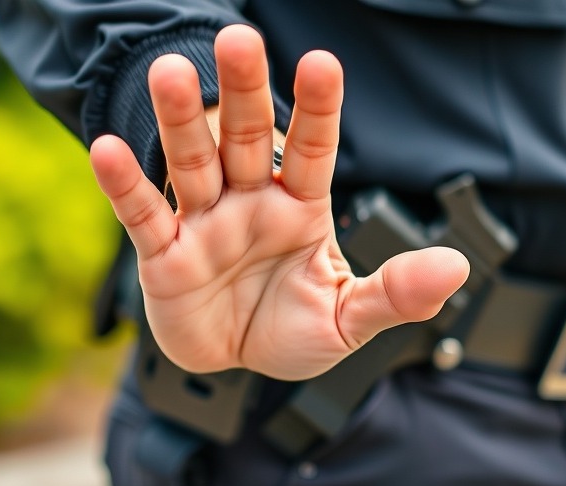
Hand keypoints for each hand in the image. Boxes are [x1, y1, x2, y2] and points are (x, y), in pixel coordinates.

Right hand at [89, 25, 468, 380]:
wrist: (232, 364)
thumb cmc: (289, 330)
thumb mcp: (347, 319)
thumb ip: (395, 294)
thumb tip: (457, 267)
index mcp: (301, 208)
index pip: (312, 149)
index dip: (316, 108)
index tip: (322, 64)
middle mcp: (250, 202)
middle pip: (246, 139)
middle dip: (244, 93)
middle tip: (240, 41)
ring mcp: (203, 223)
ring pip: (192, 163)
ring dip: (179, 121)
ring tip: (167, 73)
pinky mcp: (162, 255)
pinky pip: (142, 215)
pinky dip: (125, 185)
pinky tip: (108, 149)